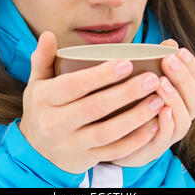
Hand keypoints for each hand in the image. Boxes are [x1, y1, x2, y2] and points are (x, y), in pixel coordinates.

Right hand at [19, 31, 168, 173]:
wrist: (36, 149)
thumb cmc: (43, 107)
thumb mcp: (37, 82)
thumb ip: (43, 58)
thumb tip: (49, 34)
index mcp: (44, 99)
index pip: (74, 85)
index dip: (101, 75)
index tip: (128, 63)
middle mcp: (54, 123)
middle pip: (95, 107)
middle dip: (126, 93)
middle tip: (152, 79)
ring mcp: (70, 144)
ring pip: (108, 132)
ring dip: (136, 117)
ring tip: (158, 99)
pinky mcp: (85, 159)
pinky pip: (114, 152)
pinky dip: (135, 140)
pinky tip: (153, 126)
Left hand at [111, 39, 194, 166]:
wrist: (110, 136)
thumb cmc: (131, 100)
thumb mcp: (142, 78)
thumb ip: (156, 63)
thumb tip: (169, 42)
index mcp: (182, 98)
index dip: (192, 67)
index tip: (180, 50)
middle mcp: (181, 116)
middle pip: (194, 99)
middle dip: (182, 78)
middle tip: (168, 61)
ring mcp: (169, 134)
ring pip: (183, 119)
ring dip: (174, 99)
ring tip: (161, 83)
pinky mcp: (153, 149)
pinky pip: (165, 139)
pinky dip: (166, 125)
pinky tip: (161, 111)